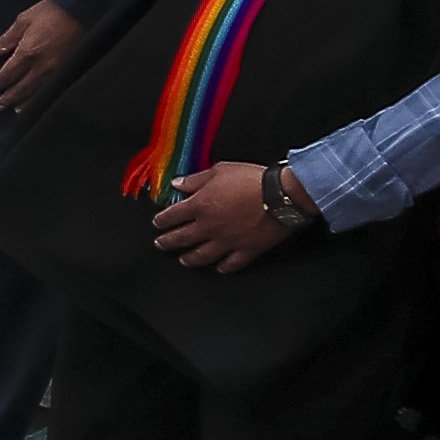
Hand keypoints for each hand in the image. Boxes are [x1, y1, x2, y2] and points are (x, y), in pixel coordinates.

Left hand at [0, 0, 84, 109]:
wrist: (84, 8)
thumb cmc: (53, 11)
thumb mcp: (24, 20)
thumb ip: (5, 39)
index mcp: (28, 53)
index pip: (8, 74)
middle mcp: (42, 66)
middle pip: (21, 88)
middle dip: (8, 98)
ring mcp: (59, 71)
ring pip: (38, 94)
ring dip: (25, 103)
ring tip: (16, 109)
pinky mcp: (72, 70)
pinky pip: (54, 89)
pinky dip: (44, 98)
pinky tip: (40, 101)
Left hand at [146, 159, 296, 272]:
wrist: (281, 195)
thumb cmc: (252, 179)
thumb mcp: (220, 170)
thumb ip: (195, 179)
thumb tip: (177, 184)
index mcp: (200, 205)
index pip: (172, 216)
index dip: (162, 221)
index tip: (157, 224)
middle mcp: (209, 227)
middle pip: (181, 238)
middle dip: (167, 242)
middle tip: (160, 245)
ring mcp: (227, 241)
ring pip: (202, 256)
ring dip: (189, 259)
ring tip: (183, 260)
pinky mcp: (246, 250)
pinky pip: (231, 264)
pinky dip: (223, 267)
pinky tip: (219, 268)